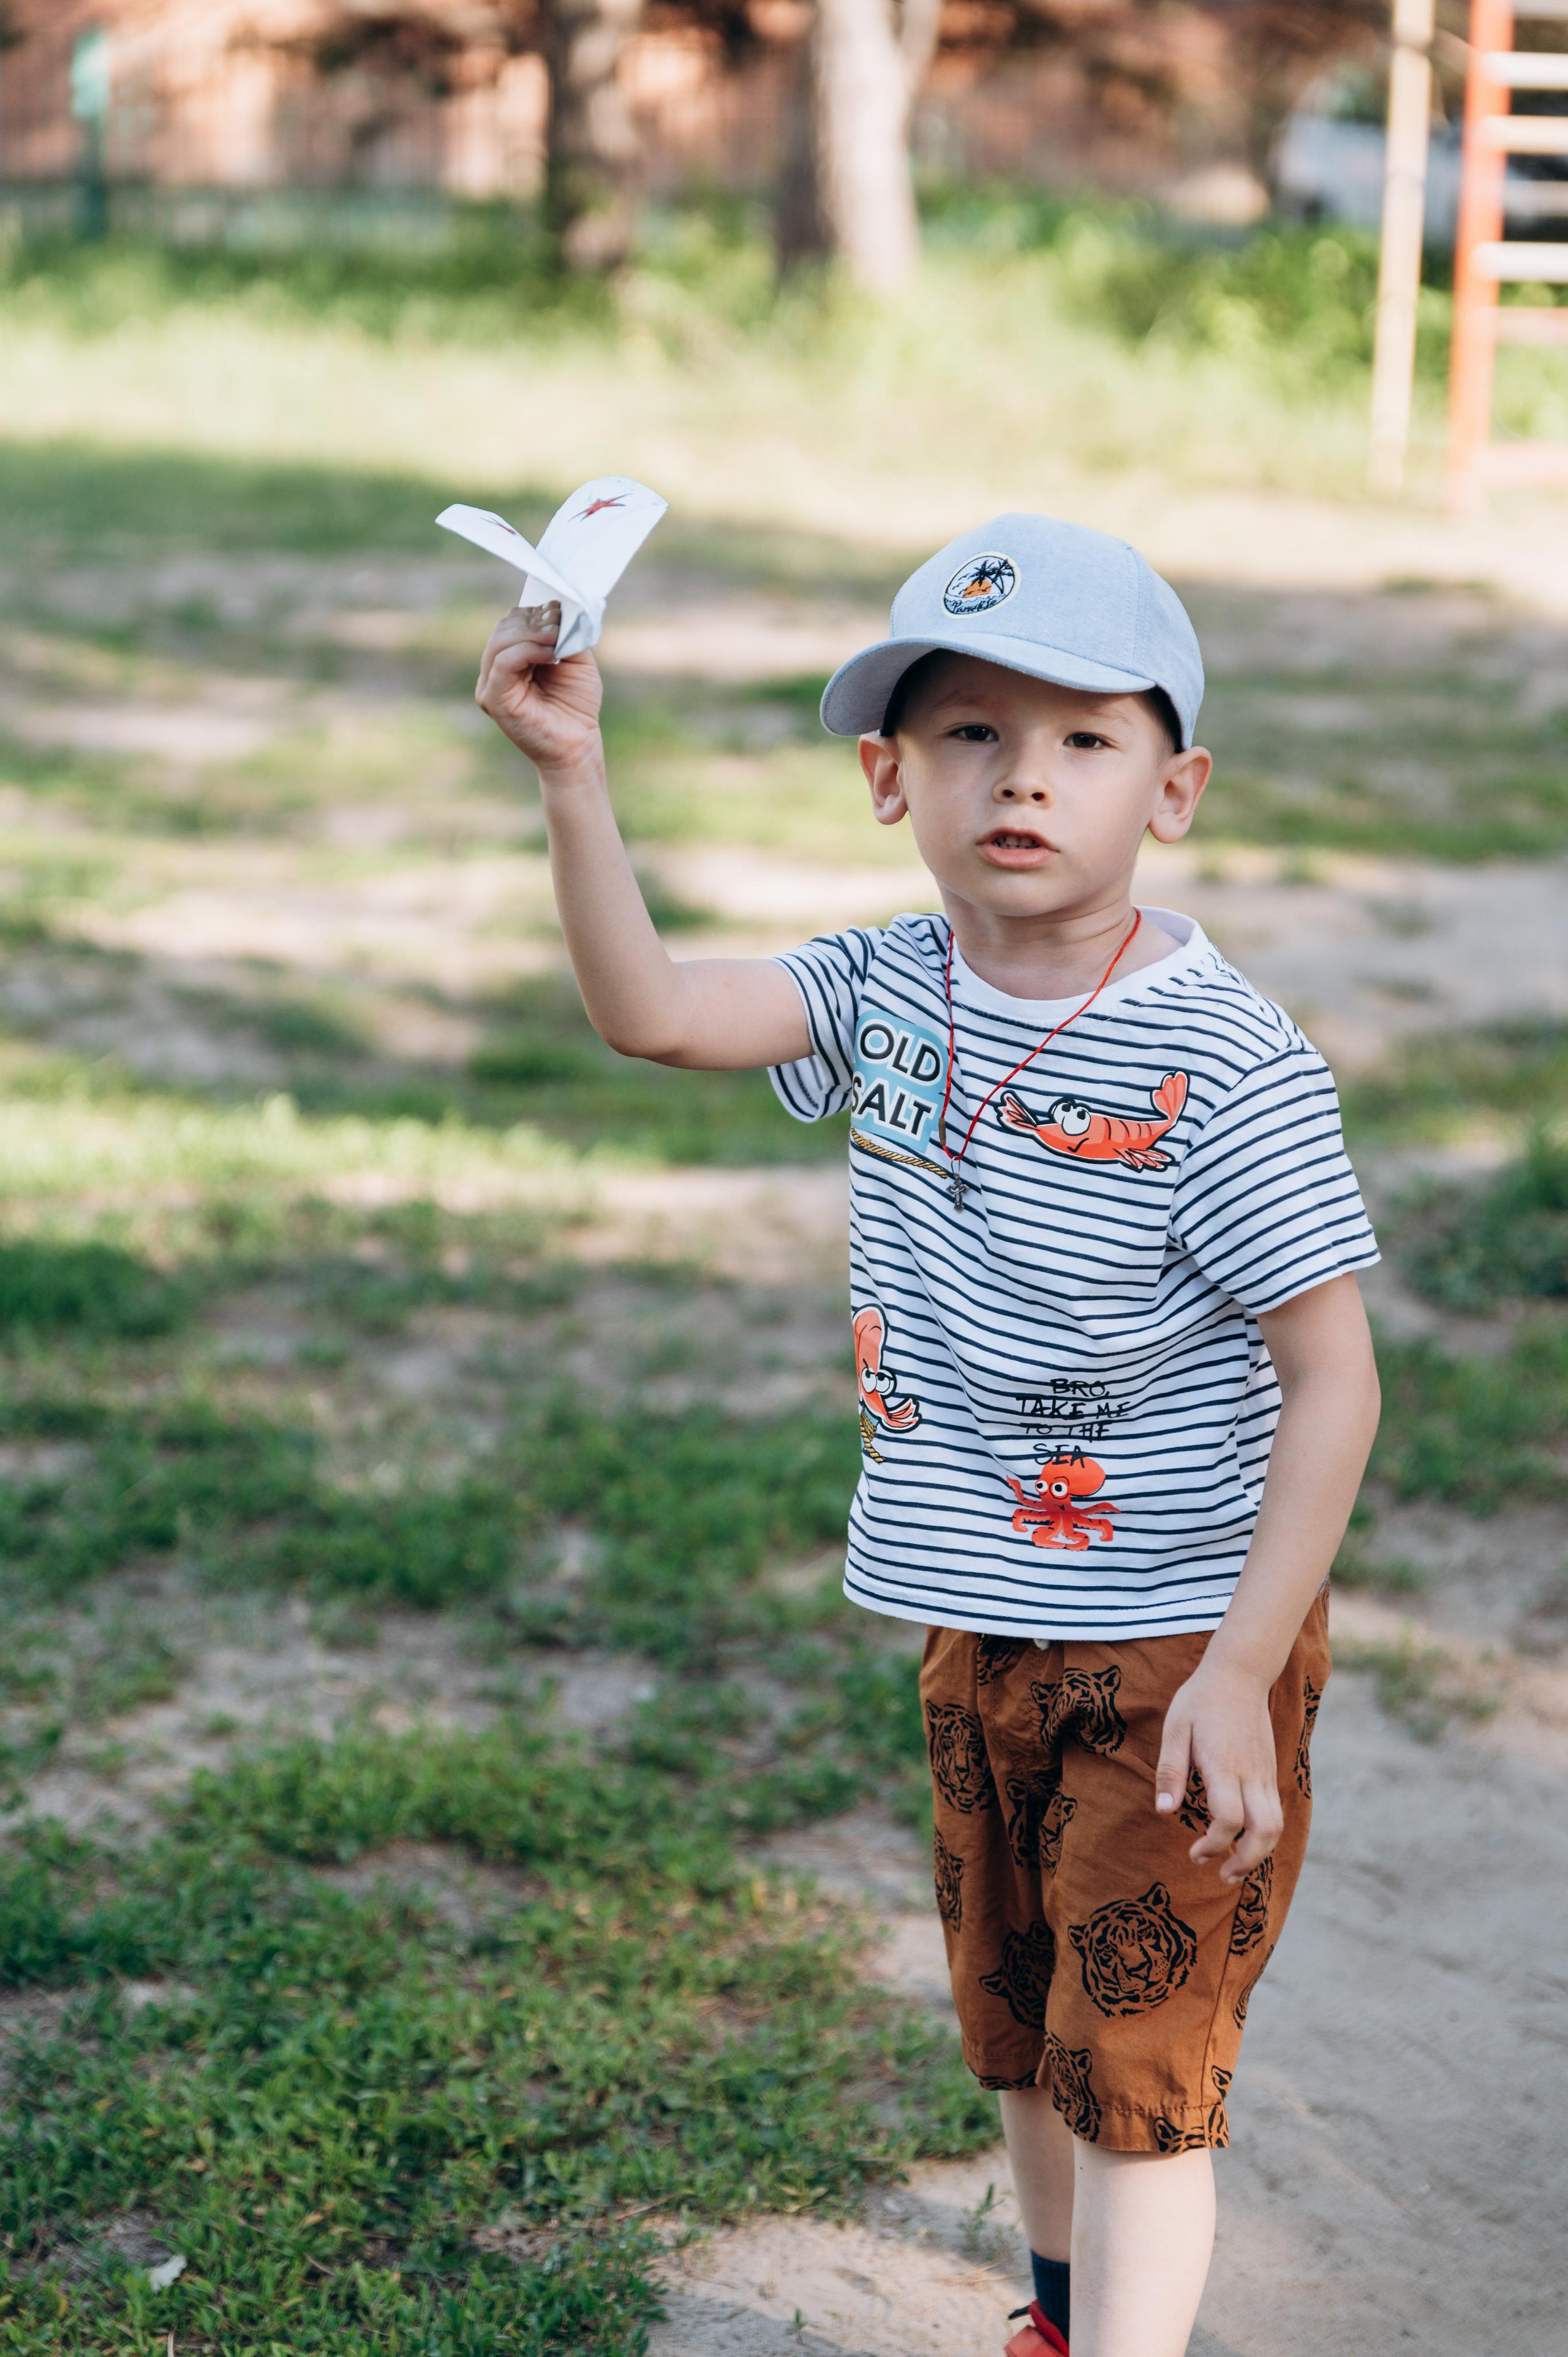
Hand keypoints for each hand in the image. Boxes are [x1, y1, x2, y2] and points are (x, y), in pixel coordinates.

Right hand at [475, 608, 603, 775]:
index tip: (559, 610)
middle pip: (504, 628)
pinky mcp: (493, 698)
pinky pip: (503, 662)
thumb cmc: (576, 707)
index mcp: (511, 659)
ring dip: (532, 632)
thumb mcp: (576, 661)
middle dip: (533, 620)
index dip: (534, 612)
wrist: (577, 745)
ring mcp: (490, 684)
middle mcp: (495, 670)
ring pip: (501, 641)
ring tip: (556, 636)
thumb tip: (559, 609)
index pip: (511, 623)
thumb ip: (565, 635)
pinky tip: (550, 653)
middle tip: (558, 621)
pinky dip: (527, 650)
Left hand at [1153, 1655, 1281, 1885]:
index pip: (1229, 1819)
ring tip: (1234, 1866)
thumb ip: (1170, 1771)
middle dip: (1247, 1861)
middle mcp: (1251, 1774)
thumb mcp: (1175, 1728)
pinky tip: (1242, 1839)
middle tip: (1222, 1874)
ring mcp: (1265, 1773)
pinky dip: (1263, 1834)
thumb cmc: (1201, 1700)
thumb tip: (1164, 1812)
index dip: (1213, 1845)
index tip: (1194, 1854)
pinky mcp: (1270, 1771)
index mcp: (1225, 1765)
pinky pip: (1275, 1811)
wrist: (1240, 1673)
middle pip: (1265, 1831)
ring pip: (1276, 1825)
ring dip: (1259, 1852)